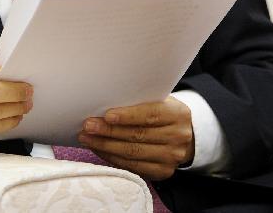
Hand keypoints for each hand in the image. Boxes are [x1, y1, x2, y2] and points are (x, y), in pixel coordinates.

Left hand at [77, 96, 193, 179]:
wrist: (185, 135)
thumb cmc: (164, 113)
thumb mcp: (160, 101)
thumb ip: (141, 101)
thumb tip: (106, 103)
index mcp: (178, 114)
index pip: (150, 115)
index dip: (128, 116)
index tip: (106, 115)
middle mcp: (178, 137)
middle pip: (138, 135)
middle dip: (109, 131)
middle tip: (88, 126)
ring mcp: (171, 157)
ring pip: (133, 153)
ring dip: (106, 146)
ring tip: (87, 138)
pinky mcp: (162, 172)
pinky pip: (133, 167)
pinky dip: (113, 158)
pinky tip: (99, 150)